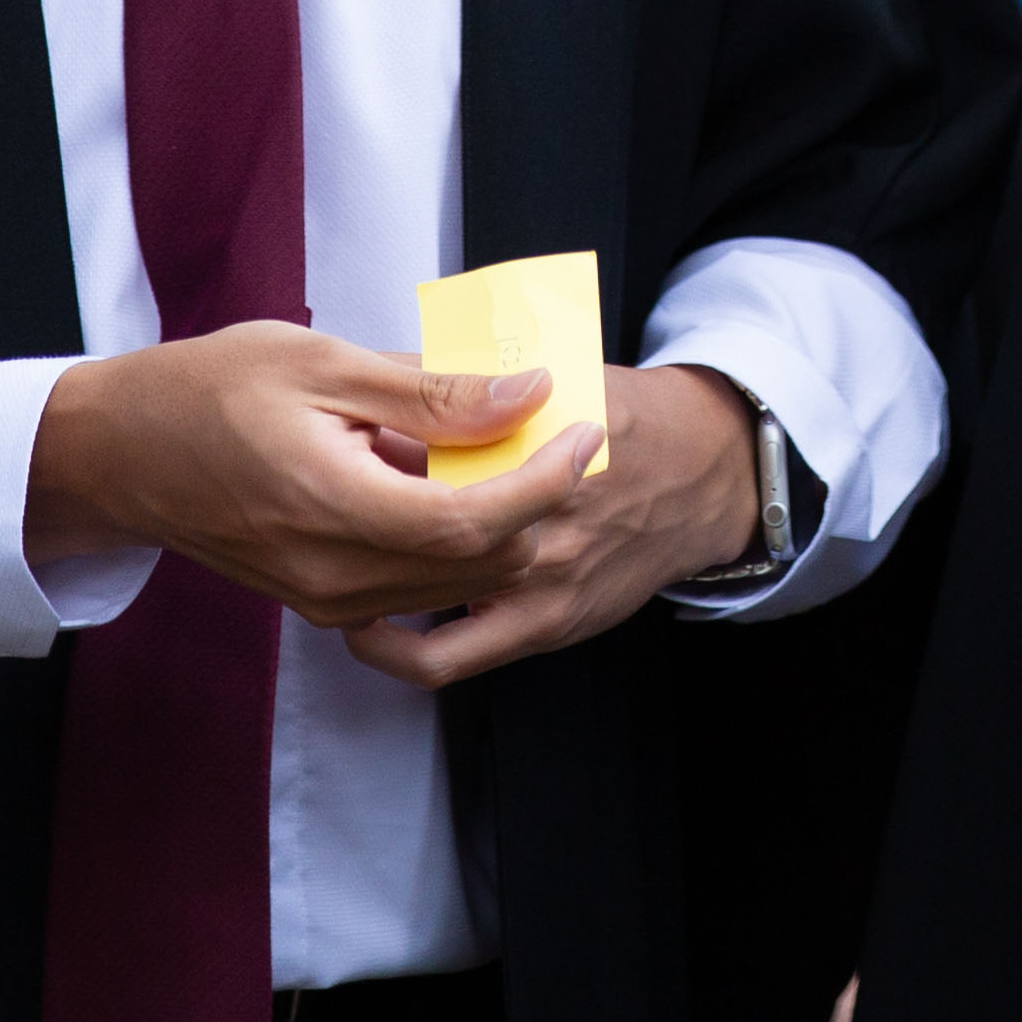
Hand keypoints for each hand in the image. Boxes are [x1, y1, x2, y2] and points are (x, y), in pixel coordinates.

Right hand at [27, 322, 605, 620]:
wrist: (121, 453)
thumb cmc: (210, 390)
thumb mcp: (323, 364)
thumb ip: (430, 390)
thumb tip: (529, 393)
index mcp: (331, 506)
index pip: (472, 525)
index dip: (544, 483)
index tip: (584, 431)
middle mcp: (331, 574)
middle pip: (476, 567)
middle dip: (538, 507)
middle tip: (567, 436)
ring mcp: (324, 598)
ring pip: (453, 587)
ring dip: (504, 529)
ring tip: (523, 454)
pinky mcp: (321, 601)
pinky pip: (415, 591)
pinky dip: (458, 547)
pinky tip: (461, 485)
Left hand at [343, 361, 761, 687]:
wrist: (703, 474)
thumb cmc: (626, 418)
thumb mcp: (567, 369)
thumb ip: (489, 372)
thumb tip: (409, 363)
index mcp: (542, 439)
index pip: (431, 443)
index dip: (370, 442)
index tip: (337, 437)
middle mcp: (539, 516)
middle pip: (416, 521)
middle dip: (358, 515)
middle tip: (318, 502)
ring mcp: (540, 578)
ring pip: (421, 590)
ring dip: (367, 574)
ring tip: (332, 552)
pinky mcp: (544, 625)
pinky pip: (445, 657)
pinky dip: (395, 647)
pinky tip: (366, 622)